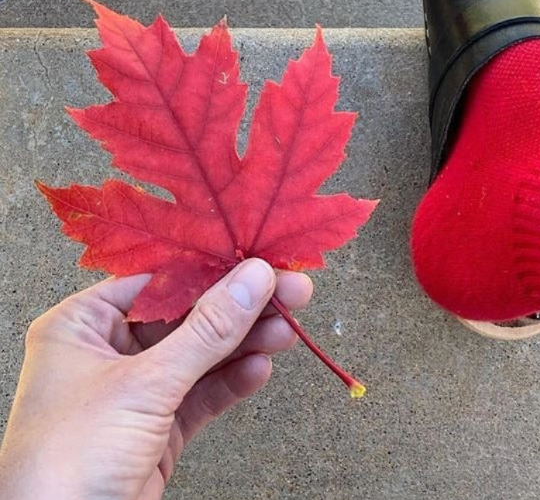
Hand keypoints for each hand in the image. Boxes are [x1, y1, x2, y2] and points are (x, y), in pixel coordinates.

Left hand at [0, 260, 311, 499]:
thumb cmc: (62, 464)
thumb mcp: (143, 385)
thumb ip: (205, 332)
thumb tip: (250, 281)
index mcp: (81, 326)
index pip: (159, 281)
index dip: (213, 269)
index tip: (258, 262)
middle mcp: (104, 355)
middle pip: (186, 317)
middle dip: (239, 308)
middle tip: (288, 292)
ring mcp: (130, 395)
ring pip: (199, 356)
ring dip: (244, 343)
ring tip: (283, 329)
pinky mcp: (152, 433)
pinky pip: (199, 396)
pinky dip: (231, 382)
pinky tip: (258, 368)